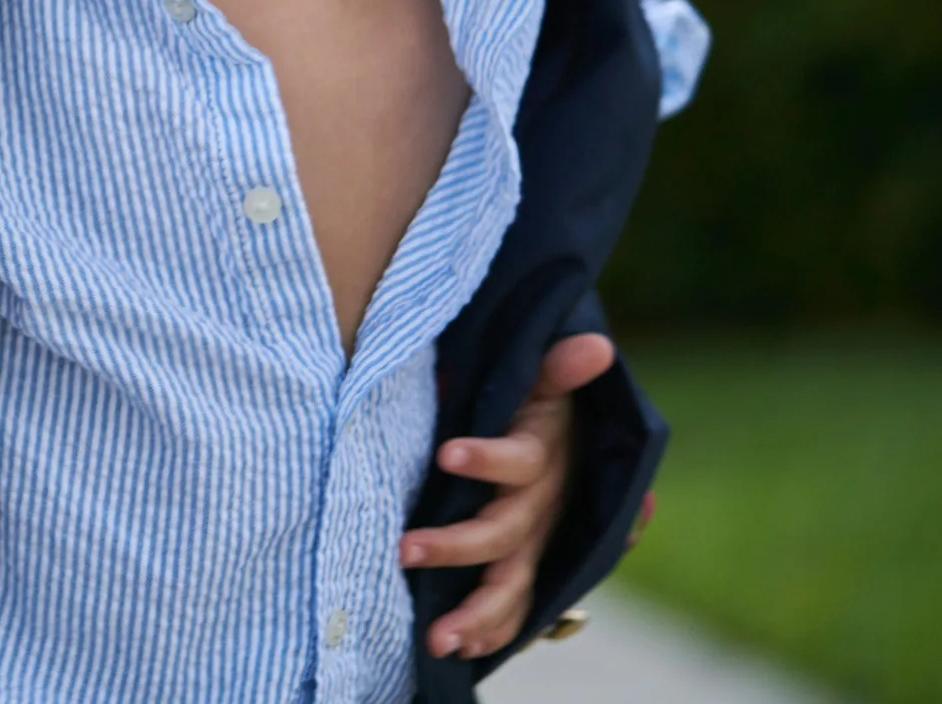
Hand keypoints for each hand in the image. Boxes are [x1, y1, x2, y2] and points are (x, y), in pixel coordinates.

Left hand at [399, 332, 616, 659]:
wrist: (568, 444)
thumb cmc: (533, 407)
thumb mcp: (540, 382)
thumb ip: (555, 368)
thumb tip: (595, 347)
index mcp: (538, 458)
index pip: (516, 459)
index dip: (486, 458)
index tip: (448, 452)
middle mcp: (539, 508)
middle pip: (501, 532)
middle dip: (454, 544)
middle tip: (404, 550)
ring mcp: (533, 544)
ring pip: (510, 586)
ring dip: (475, 614)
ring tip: (435, 637)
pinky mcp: (524, 568)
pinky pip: (513, 610)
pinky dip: (489, 633)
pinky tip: (456, 650)